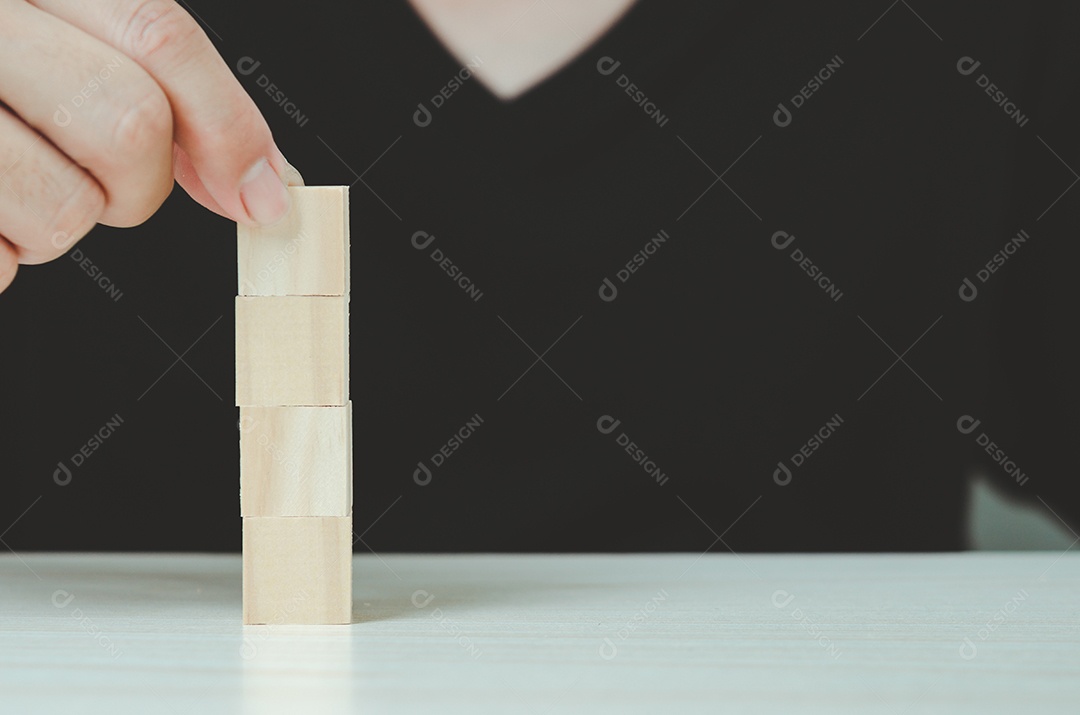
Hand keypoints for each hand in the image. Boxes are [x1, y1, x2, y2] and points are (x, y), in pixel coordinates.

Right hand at [0, 0, 302, 292]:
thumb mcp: (47, 38)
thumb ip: (148, 80)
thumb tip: (262, 180)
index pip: (158, 34)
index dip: (230, 127)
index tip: (263, 198)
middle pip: (128, 124)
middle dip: (139, 185)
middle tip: (105, 186)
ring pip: (65, 207)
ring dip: (57, 224)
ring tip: (7, 187)